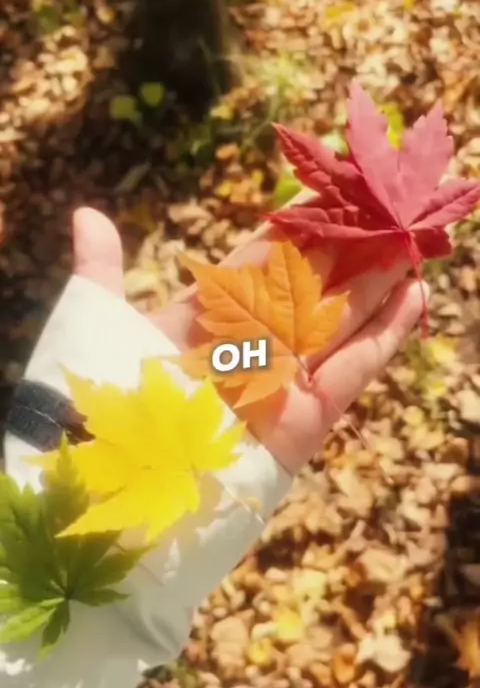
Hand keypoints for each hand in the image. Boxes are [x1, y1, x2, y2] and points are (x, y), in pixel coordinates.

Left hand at [72, 206, 426, 473]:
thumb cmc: (105, 402)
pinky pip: (352, 372)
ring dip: (378, 286)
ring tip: (412, 245)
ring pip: (340, 323)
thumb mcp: (97, 322)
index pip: (261, 260)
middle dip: (349, 252)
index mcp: (206, 319)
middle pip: (310, 288)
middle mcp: (249, 347)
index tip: (331, 194)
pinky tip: (412, 298)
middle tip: (389, 212)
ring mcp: (280, 383)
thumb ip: (101, 269)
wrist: (118, 493)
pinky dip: (385, 337)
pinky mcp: (305, 422)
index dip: (297, 228)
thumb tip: (86, 212)